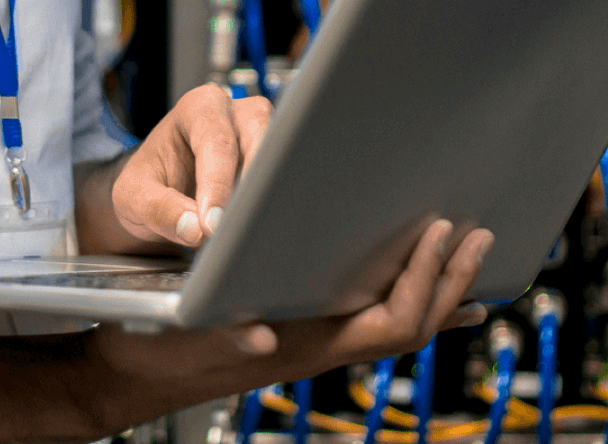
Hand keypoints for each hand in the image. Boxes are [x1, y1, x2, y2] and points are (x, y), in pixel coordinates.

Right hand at [80, 220, 493, 438]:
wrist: (129, 373)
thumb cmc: (152, 346)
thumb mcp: (181, 334)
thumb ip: (223, 335)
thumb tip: (260, 336)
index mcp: (300, 345)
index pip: (388, 325)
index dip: (423, 282)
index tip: (440, 235)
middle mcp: (316, 348)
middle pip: (409, 327)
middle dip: (449, 282)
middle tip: (478, 235)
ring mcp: (312, 344)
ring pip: (395, 326)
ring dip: (437, 290)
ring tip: (465, 254)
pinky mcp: (300, 333)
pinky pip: (371, 319)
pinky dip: (406, 298)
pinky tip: (414, 281)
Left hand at [112, 84, 270, 247]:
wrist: (161, 192)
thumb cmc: (149, 181)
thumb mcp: (134, 195)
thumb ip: (158, 208)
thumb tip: (194, 229)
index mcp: (199, 108)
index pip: (216, 143)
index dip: (216, 185)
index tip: (212, 225)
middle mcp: (236, 116)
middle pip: (262, 140)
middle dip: (252, 185)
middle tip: (239, 227)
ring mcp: (260, 139)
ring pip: (280, 163)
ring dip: (267, 198)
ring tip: (251, 233)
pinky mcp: (274, 167)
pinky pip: (284, 184)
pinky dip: (274, 208)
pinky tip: (263, 232)